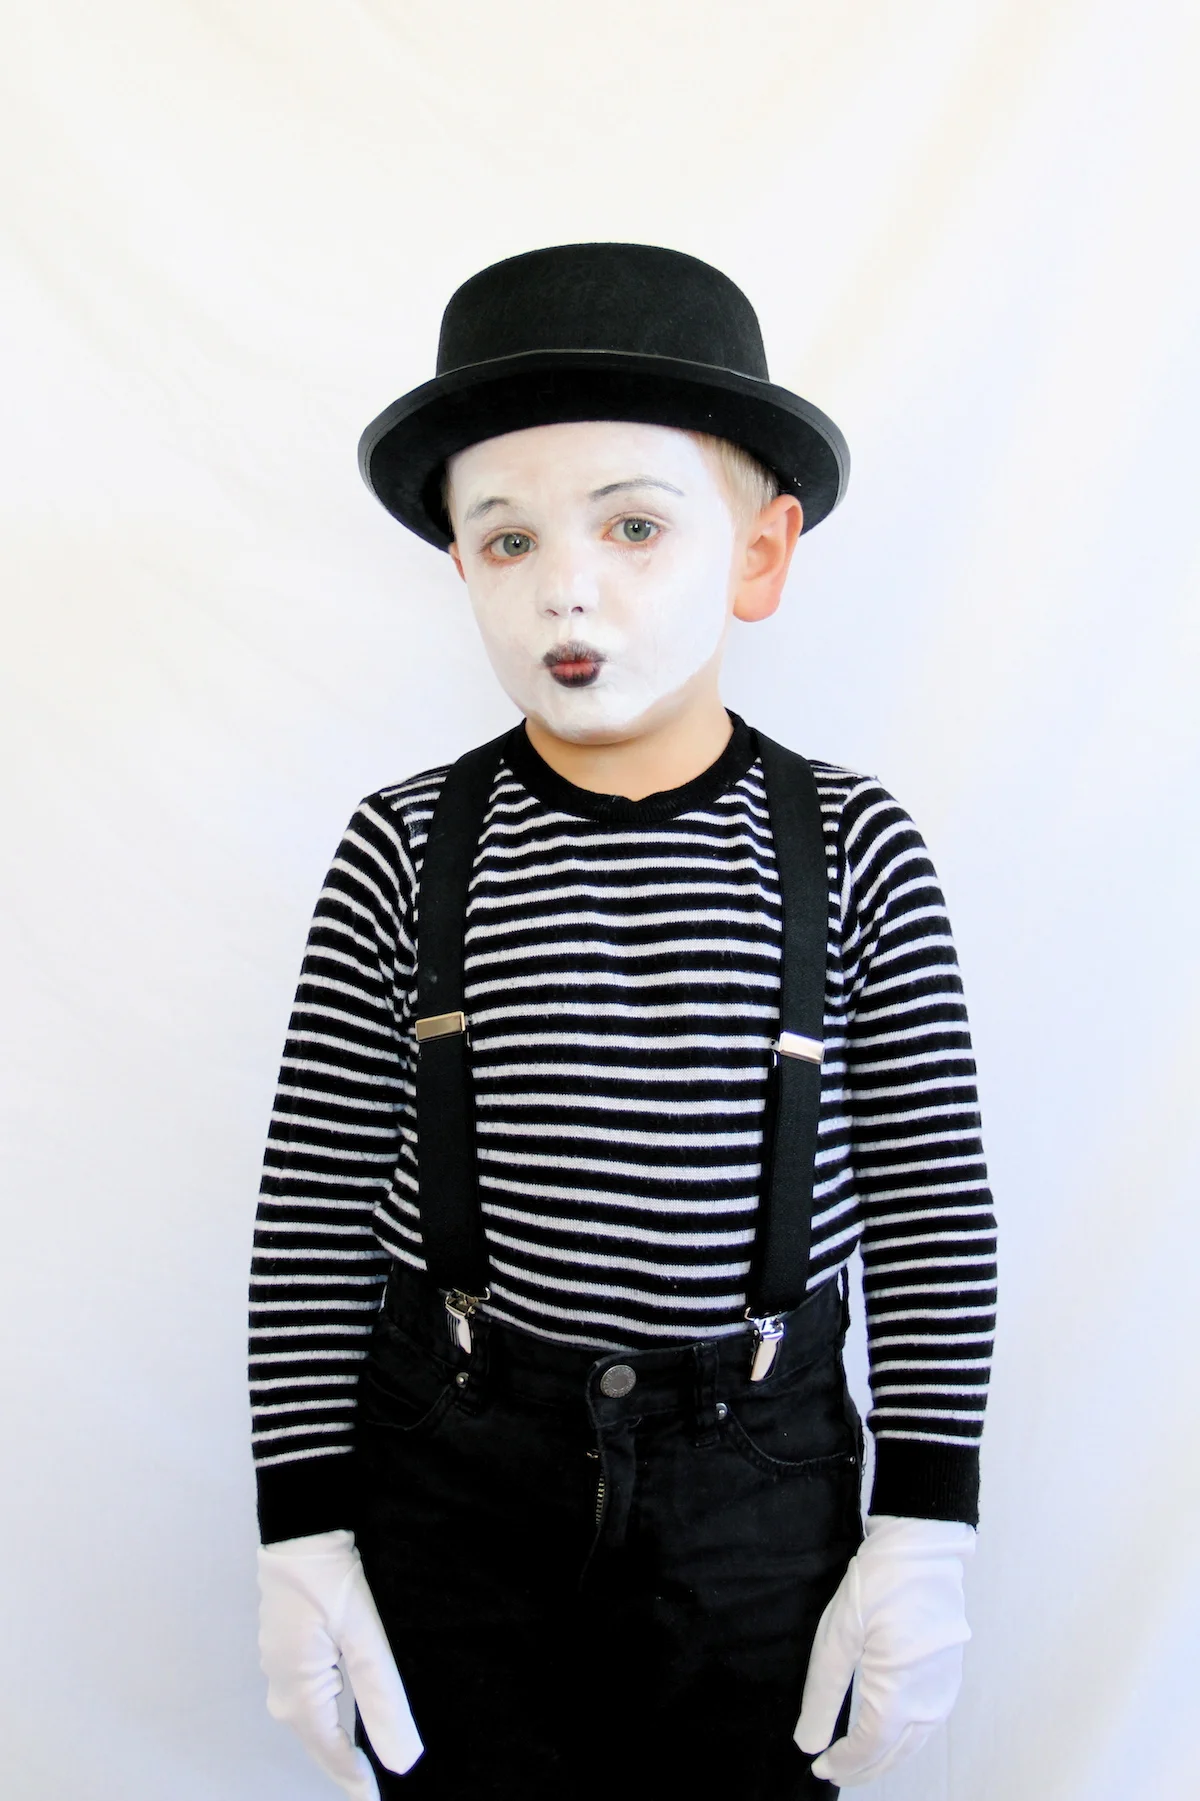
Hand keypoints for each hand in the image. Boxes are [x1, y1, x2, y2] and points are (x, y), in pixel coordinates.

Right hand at [257, 1528, 422, 1798]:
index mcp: (298, 1692)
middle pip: (317, 1741)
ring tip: (362, 1762)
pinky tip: (346, 1713)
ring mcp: (280, 1666)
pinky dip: (328, 1713)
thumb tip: (404, 1761)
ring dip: (335, 1742)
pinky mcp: (287, 1648)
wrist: (300, 1525)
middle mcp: (282, 1687)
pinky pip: (307, 1695)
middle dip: (343, 1767)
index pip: (331, 1753)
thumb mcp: (365, 1637)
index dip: (355, 1781)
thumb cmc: (329, 1577)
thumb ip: (384, 1699)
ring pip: (311, 1719)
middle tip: (371, 1789)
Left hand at [794, 1513, 973, 1785]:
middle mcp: (929, 1701)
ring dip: (887, 1756)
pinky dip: (907, 1738)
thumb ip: (823, 1695)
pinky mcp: (951, 1674)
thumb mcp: (837, 1637)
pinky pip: (929, 1723)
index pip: (869, 1748)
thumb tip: (808, 1743)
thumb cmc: (878, 1586)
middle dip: (863, 1767)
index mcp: (898, 1694)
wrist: (923, 1549)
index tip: (820, 1768)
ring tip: (858, 1759)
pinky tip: (892, 1732)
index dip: (844, 1764)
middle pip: (894, 1752)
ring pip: (915, 1742)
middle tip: (834, 1770)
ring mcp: (945, 1688)